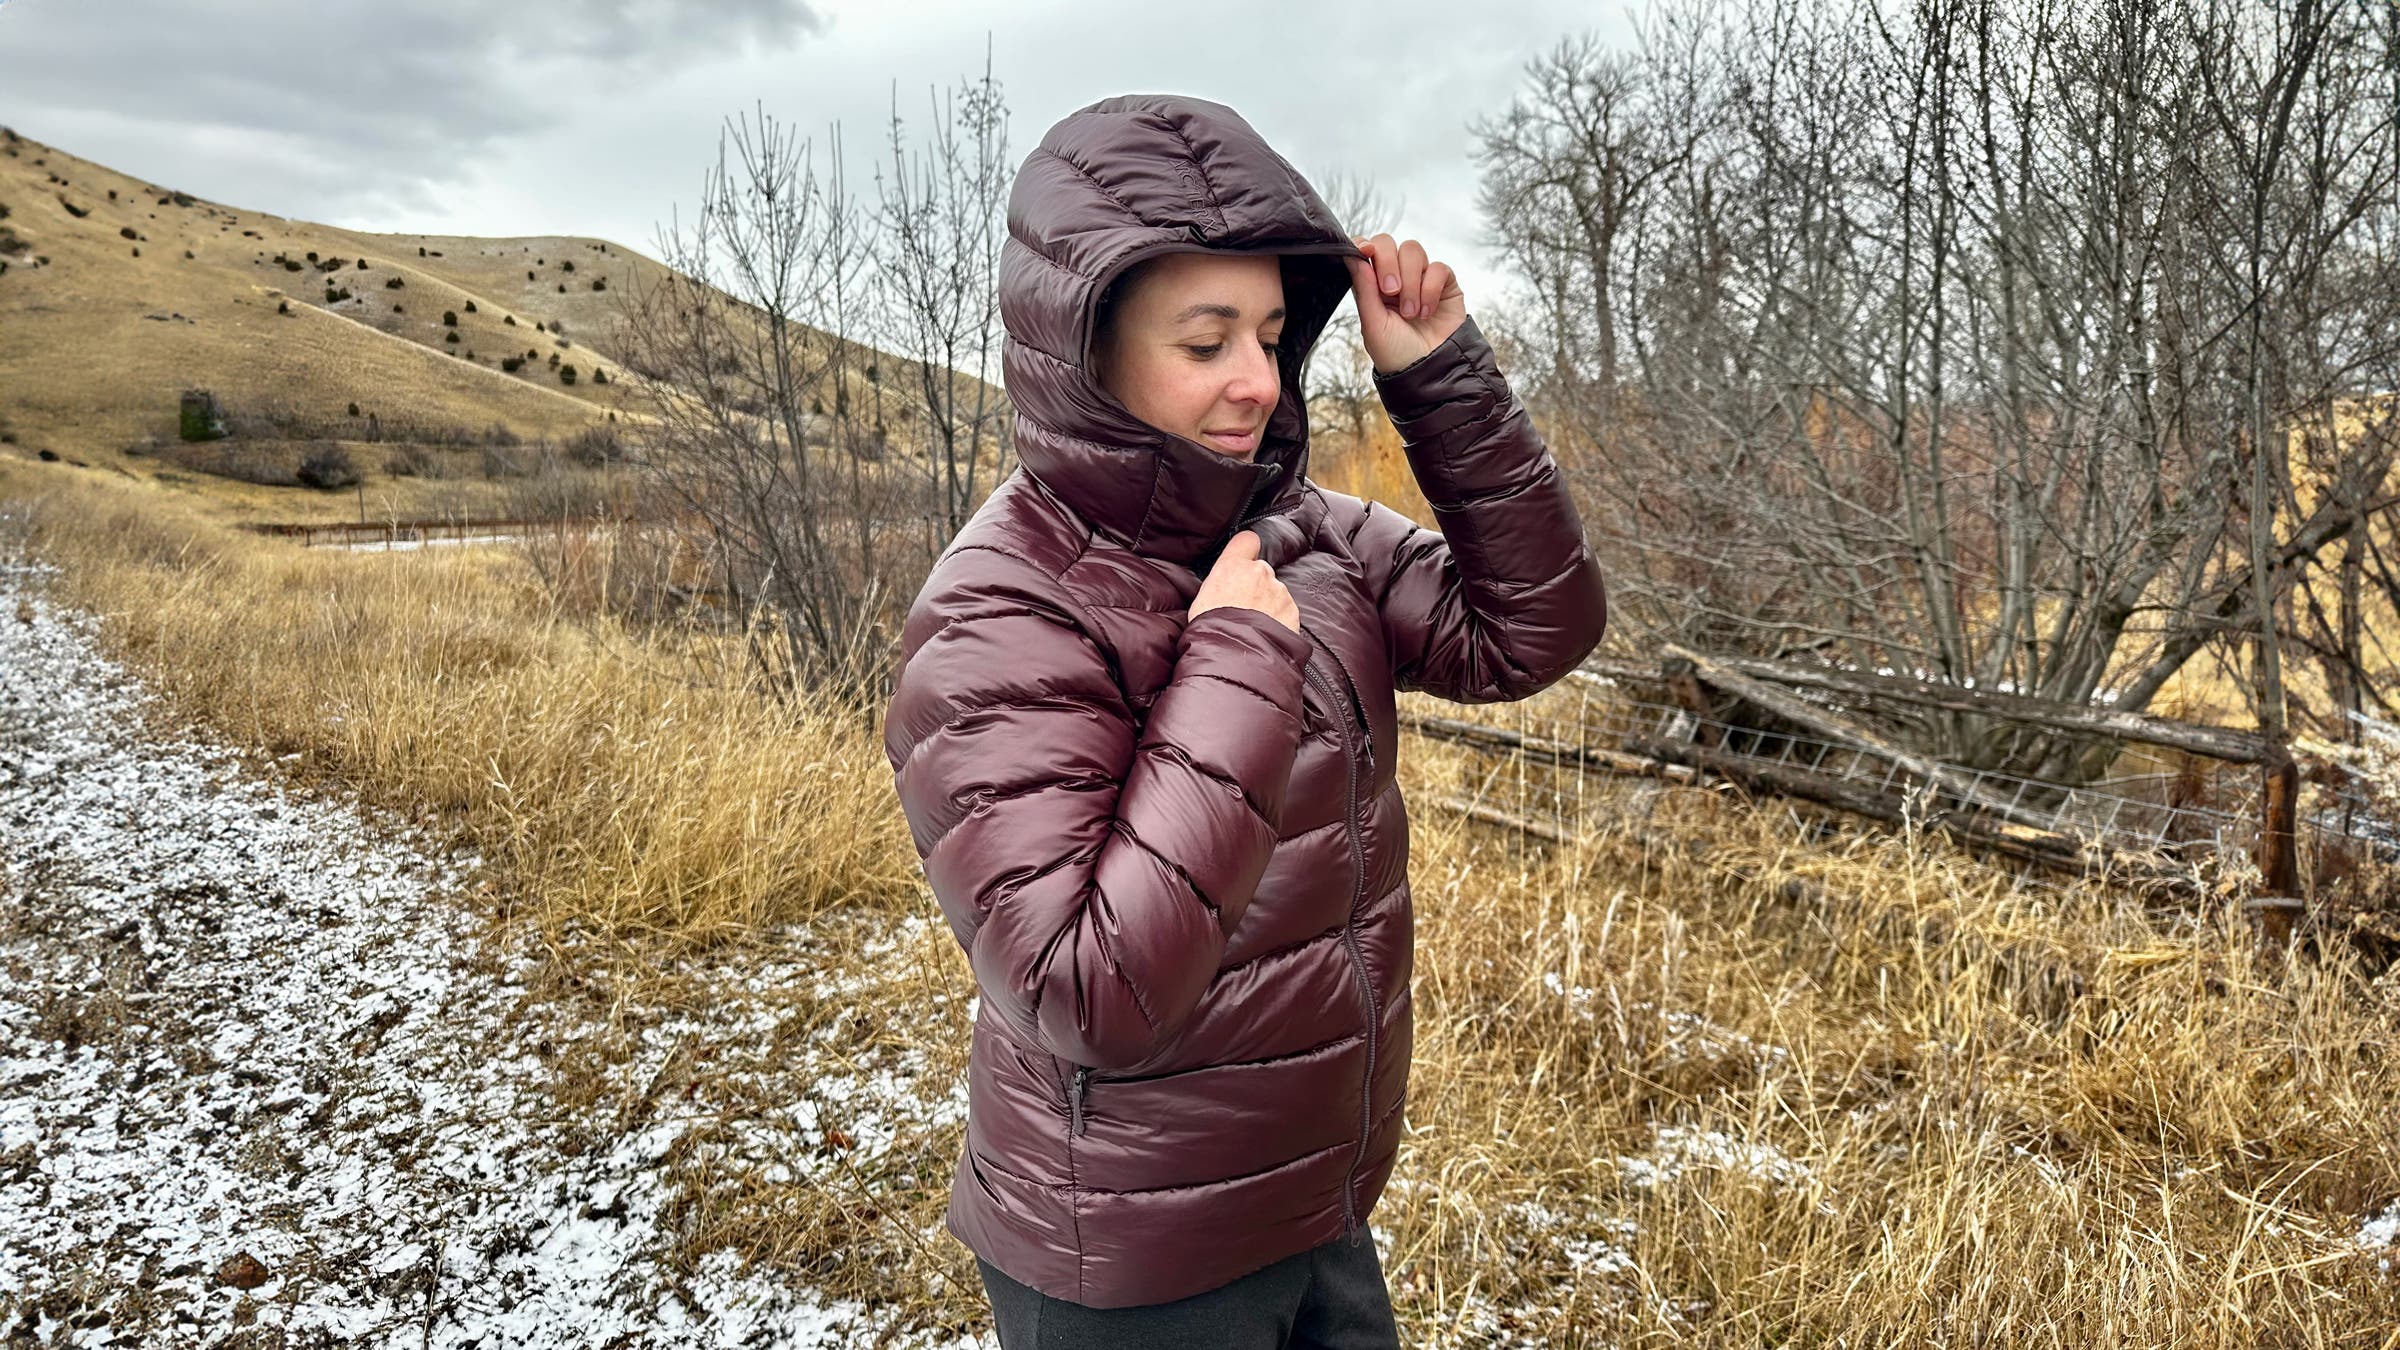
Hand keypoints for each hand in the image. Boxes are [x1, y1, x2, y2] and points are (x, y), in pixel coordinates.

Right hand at [1189, 530, 1298, 633]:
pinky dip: (1279, 620)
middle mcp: (1259, 572)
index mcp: (1233, 565)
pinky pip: (1285, 610)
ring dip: (1268, 605)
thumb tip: (1222, 588)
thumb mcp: (1202, 599)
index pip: (1247, 539)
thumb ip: (1220, 584)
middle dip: (1256, 585)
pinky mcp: (1292, 610)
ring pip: (1274, 592)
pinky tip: (1266, 634)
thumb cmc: (1211, 630)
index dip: (1246, 550)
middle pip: (1261, 571)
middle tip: (1243, 607)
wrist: (1234, 656)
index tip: (1244, 559)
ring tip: (1254, 626)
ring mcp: (1278, 590)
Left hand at [1344, 232, 1465, 373]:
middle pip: (1388, 242)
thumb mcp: (1372, 324)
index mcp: (1372, 285)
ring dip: (1410, 281)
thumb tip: (1352, 255)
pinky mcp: (1444, 284)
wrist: (1428, 373)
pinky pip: (1438, 268)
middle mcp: (1395, 277)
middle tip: (1390, 291)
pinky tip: (1426, 312)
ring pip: (1413, 251)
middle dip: (1388, 264)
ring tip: (1410, 312)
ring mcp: (1420, 278)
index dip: (1364, 245)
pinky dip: (1430, 289)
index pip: (1366, 250)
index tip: (1365, 251)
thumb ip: (1363, 288)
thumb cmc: (1396, 354)